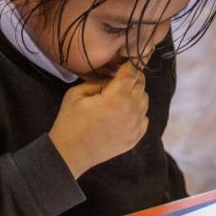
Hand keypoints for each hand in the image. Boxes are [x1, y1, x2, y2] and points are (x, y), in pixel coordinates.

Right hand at [50, 61, 149, 176]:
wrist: (70, 153)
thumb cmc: (70, 122)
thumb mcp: (77, 93)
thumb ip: (98, 81)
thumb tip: (113, 79)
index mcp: (117, 97)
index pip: (132, 73)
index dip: (129, 65)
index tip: (126, 62)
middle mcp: (132, 110)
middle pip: (141, 85)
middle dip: (133, 78)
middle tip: (121, 77)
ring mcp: (136, 126)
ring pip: (145, 100)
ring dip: (136, 94)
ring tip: (120, 96)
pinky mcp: (135, 137)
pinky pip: (144, 118)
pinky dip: (137, 112)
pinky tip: (123, 112)